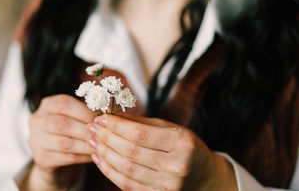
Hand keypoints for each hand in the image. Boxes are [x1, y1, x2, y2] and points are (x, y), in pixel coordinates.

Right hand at [26, 94, 96, 188]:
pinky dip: (82, 157)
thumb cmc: (70, 130)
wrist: (55, 155)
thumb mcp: (75, 116)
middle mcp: (36, 121)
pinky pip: (65, 158)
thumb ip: (86, 112)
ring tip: (100, 146)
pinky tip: (93, 156)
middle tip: (102, 135)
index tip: (99, 119)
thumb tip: (106, 114)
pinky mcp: (40, 159)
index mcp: (46, 105)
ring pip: (64, 143)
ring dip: (86, 145)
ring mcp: (35, 140)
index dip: (83, 111)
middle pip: (62, 124)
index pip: (63, 103)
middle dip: (85, 130)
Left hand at [86, 114, 237, 190]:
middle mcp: (176, 165)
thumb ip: (141, 123)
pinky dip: (110, 172)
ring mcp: (169, 185)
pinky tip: (100, 159)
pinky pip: (128, 185)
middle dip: (106, 139)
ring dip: (105, 155)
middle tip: (92, 128)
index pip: (140, 134)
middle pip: (131, 152)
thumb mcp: (170, 128)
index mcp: (182, 142)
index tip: (100, 118)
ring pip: (127, 170)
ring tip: (92, 142)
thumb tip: (111, 115)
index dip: (116, 126)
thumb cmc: (186, 147)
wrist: (206, 178)